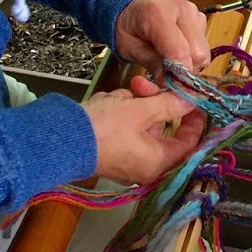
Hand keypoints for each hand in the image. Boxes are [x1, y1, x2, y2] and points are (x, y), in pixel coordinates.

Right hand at [84, 76, 206, 184]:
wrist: (57, 140)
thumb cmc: (104, 128)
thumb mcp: (140, 110)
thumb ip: (169, 104)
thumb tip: (193, 101)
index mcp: (158, 163)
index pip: (189, 143)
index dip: (194, 119)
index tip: (193, 99)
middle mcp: (145, 166)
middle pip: (162, 129)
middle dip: (154, 102)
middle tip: (141, 84)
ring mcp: (126, 160)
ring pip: (141, 125)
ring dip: (134, 104)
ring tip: (118, 94)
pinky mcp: (110, 151)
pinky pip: (125, 129)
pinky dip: (120, 113)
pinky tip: (107, 102)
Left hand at [115, 0, 209, 78]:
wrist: (130, 4)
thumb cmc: (127, 27)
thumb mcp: (129, 48)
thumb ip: (150, 62)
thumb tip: (167, 81)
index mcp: (158, 13)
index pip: (180, 50)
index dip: (179, 73)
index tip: (172, 84)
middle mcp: (181, 8)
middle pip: (198, 52)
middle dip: (187, 68)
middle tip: (171, 73)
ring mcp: (193, 10)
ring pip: (204, 49)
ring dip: (191, 60)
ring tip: (171, 58)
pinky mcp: (200, 15)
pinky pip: (204, 42)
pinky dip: (193, 51)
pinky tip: (178, 47)